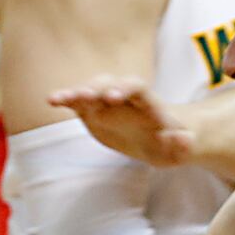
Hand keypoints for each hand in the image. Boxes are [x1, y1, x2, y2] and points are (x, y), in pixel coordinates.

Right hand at [48, 78, 194, 167]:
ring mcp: (107, 102)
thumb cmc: (173, 143)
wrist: (160, 139)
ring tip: (57, 98)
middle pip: (109, 85)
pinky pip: (78, 103)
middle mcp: (125, 97)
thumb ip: (183, 144)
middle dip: (96, 88)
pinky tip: (51, 100)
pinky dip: (65, 99)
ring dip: (75, 93)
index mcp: (147, 102)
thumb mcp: (182, 149)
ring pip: (90, 91)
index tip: (112, 97)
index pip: (136, 88)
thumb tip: (183, 139)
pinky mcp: (94, 112)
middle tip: (83, 96)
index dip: (124, 89)